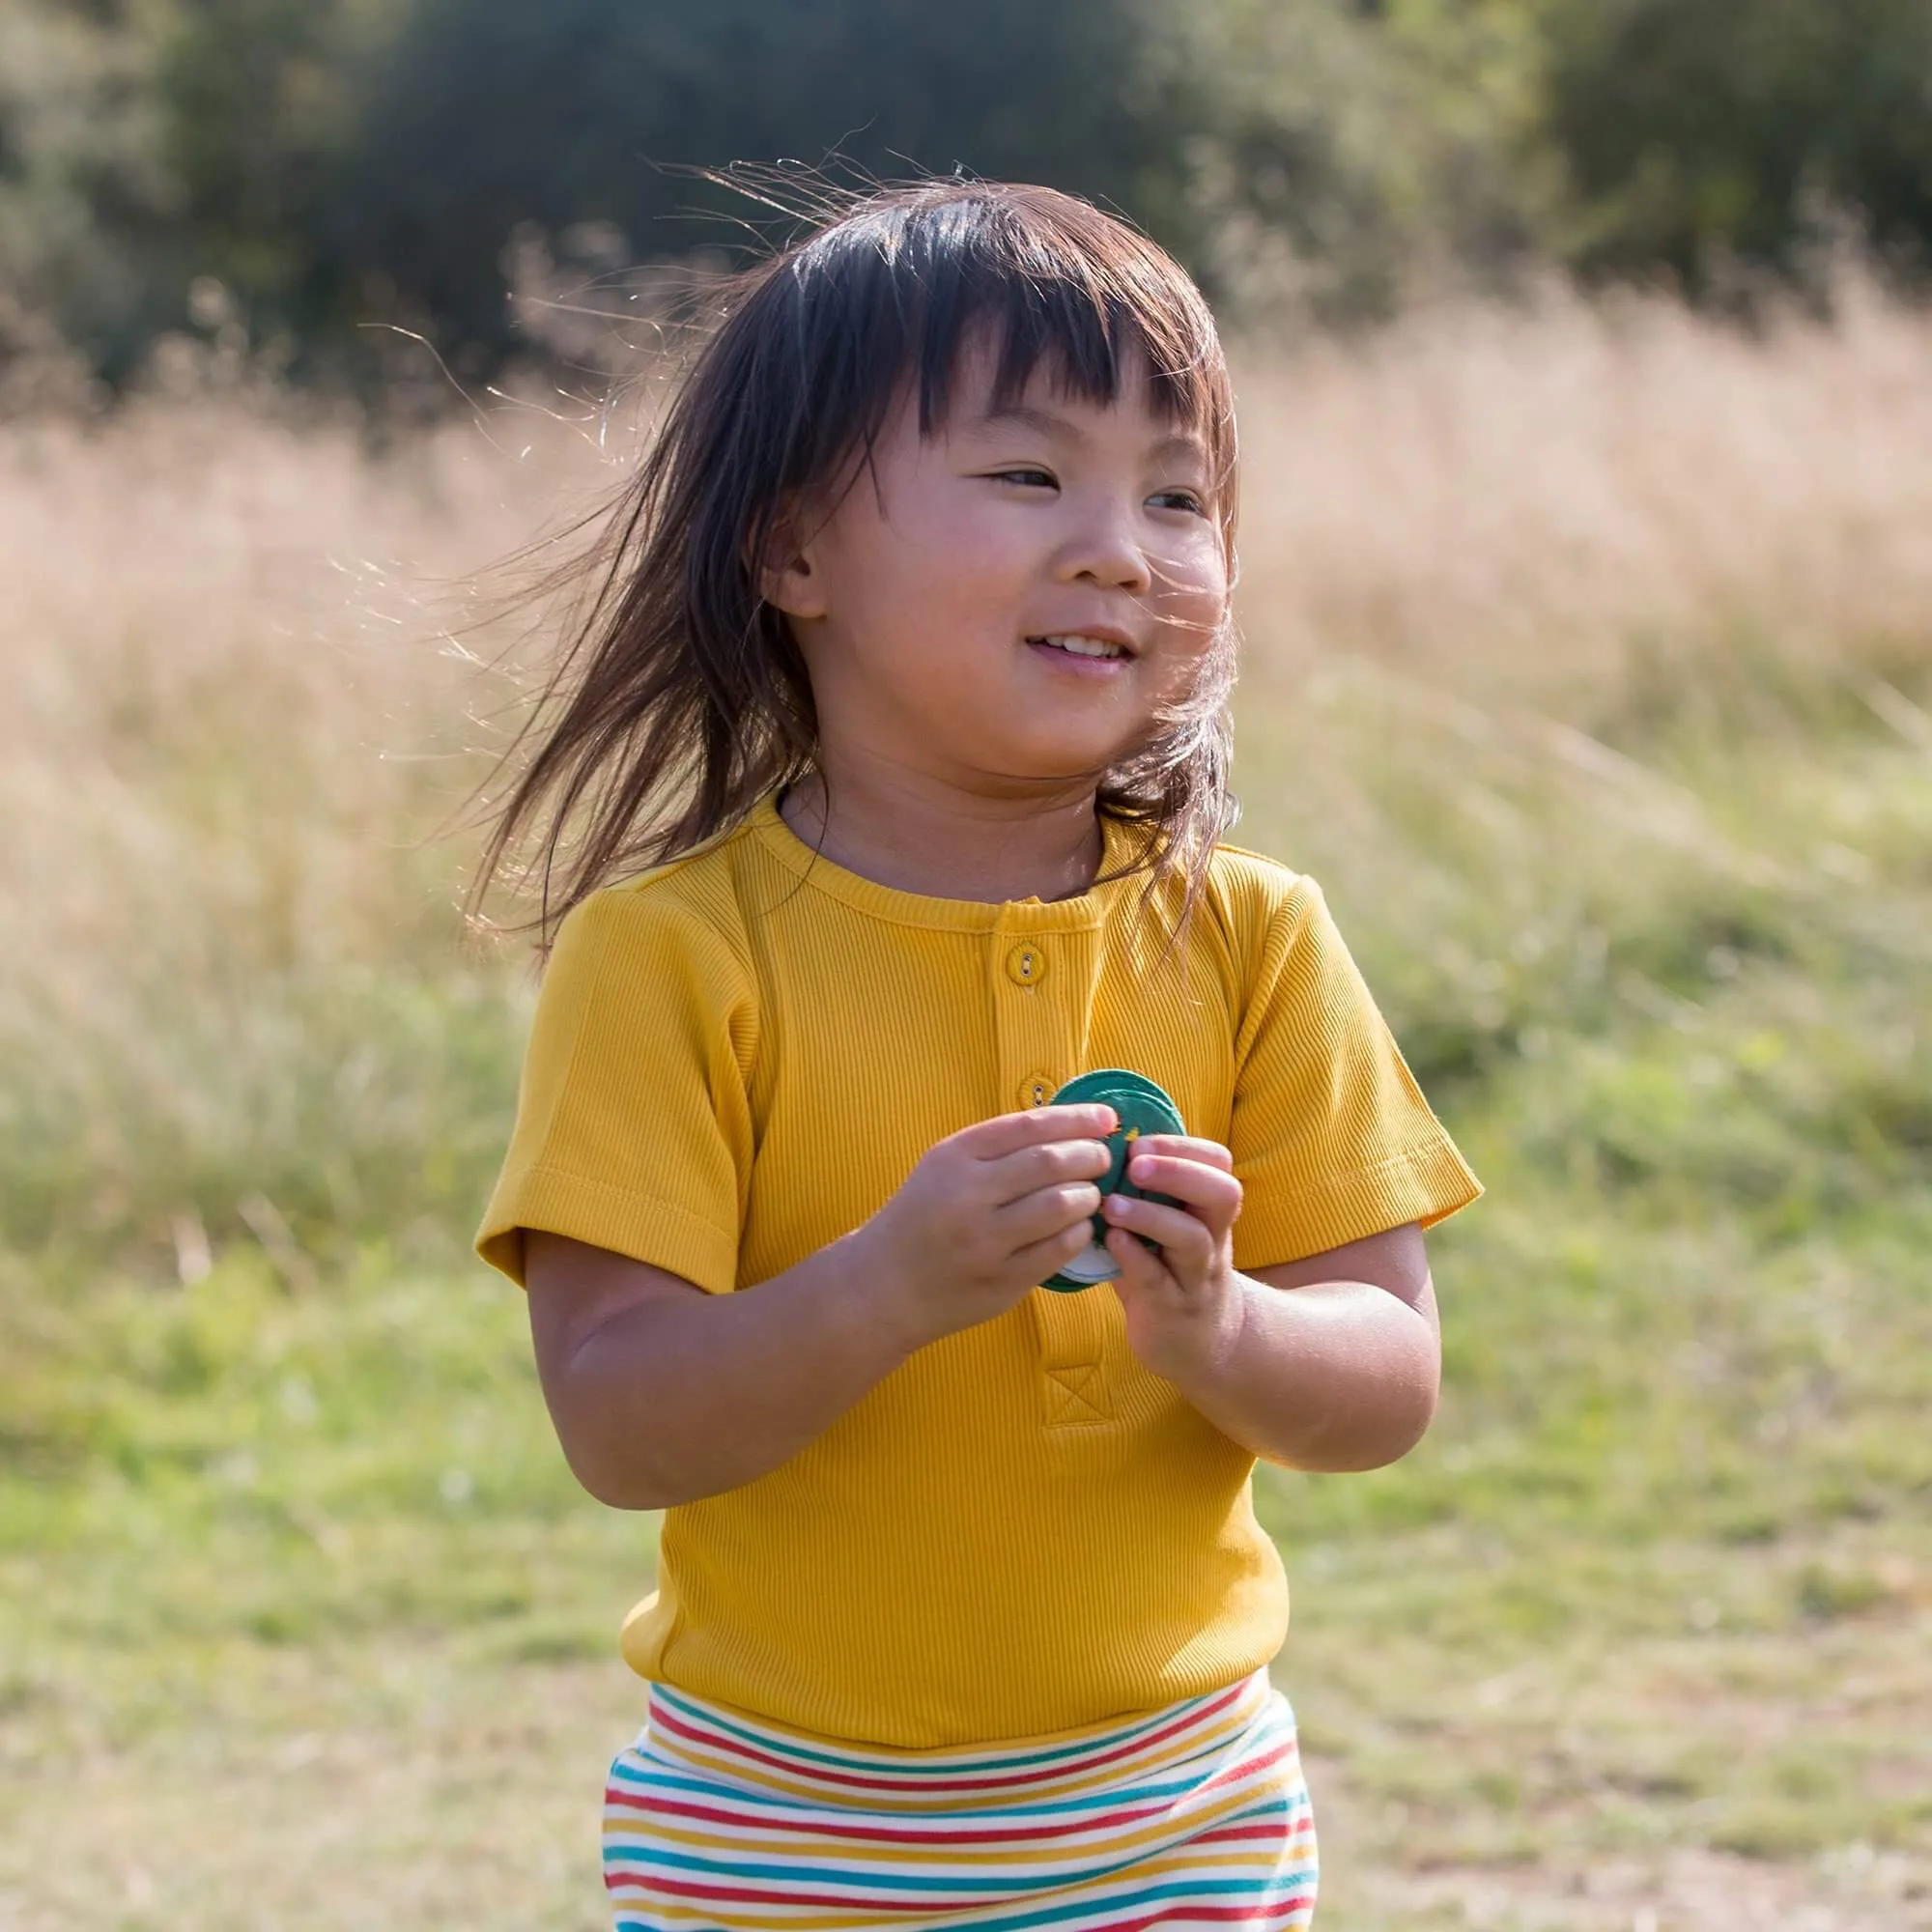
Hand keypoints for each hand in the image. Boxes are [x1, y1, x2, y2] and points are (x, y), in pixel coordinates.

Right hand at [853, 1104, 1117, 1351]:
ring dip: (1088, 1195)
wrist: (883, 1285)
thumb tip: (1070, 1127)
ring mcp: (986, 1242)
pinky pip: (1059, 1249)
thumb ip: (997, 1149)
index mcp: (954, 1157)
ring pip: (1061, 1206)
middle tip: (1102, 1158)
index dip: (1077, 1118)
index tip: (1106, 1118)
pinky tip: (1078, 1227)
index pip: (1029, 1125)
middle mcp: (968, 1195)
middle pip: (1051, 1163)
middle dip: (1090, 1155)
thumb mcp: (944, 1168)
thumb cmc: (922, 1217)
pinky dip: (1079, 1233)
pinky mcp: (1002, 1280)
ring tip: (1090, 1194)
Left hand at [1101, 1136, 1246, 1383]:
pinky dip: (1133, 1257)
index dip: (1184, 1146)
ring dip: (1151, 1215)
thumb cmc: (1166, 1268)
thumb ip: (1138, 1191)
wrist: (1196, 1341)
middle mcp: (1212, 1237)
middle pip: (1222, 1194)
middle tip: (1135, 1163)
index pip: (1218, 1163)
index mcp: (1208, 1208)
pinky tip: (1110, 1241)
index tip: (1140, 1142)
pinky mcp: (1172, 1309)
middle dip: (1179, 1171)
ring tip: (1112, 1204)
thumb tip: (1087, 1143)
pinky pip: (1157, 1281)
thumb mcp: (1164, 1224)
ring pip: (1193, 1239)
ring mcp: (1195, 1275)